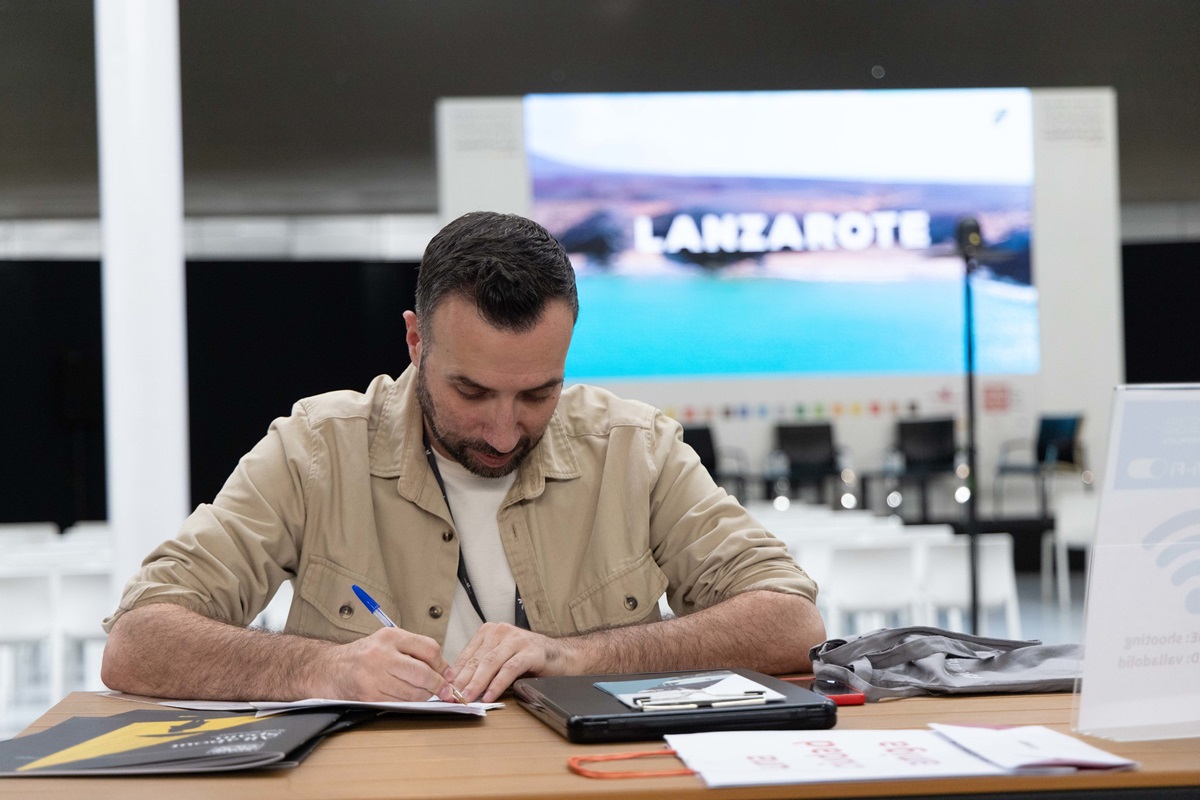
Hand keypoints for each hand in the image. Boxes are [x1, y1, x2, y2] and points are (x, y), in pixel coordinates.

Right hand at [319, 627, 458, 701]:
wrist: (332, 669)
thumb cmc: (364, 655)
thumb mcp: (388, 641)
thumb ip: (415, 650)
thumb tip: (444, 670)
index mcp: (390, 637)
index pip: (429, 649)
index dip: (443, 665)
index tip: (449, 675)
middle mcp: (382, 655)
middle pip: (423, 673)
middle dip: (438, 685)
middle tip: (445, 690)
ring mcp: (375, 677)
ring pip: (413, 692)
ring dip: (425, 696)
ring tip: (424, 693)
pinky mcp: (370, 696)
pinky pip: (400, 703)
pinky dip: (409, 703)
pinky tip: (408, 697)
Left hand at [450, 622, 577, 702]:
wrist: (564, 656)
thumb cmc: (531, 659)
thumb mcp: (502, 660)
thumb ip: (483, 668)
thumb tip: (459, 688)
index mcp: (490, 632)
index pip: (467, 655)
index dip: (455, 675)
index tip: (445, 691)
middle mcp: (501, 632)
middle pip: (476, 659)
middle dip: (462, 681)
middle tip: (452, 698)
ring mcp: (517, 639)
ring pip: (490, 663)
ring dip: (477, 683)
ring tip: (467, 698)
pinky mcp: (531, 651)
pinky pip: (510, 669)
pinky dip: (497, 684)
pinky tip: (490, 695)